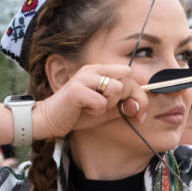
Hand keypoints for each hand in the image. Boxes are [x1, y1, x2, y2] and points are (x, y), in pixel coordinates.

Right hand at [25, 63, 148, 141]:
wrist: (50, 120)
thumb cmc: (79, 113)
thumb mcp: (107, 109)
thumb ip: (124, 105)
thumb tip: (141, 107)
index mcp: (101, 71)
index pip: (131, 75)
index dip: (140, 95)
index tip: (138, 112)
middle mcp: (93, 70)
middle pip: (127, 79)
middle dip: (126, 98)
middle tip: (113, 109)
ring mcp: (83, 78)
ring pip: (116, 88)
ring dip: (110, 104)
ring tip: (95, 108)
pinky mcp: (75, 90)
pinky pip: (101, 102)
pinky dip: (96, 111)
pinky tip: (85, 111)